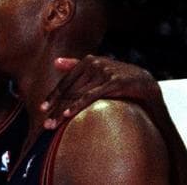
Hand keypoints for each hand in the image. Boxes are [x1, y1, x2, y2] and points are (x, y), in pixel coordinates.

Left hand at [41, 56, 160, 128]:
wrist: (144, 81)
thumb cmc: (118, 76)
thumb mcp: (99, 68)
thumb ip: (76, 65)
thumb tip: (55, 62)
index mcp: (89, 60)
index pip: (66, 81)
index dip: (53, 96)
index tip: (42, 109)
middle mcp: (95, 64)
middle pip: (70, 90)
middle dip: (56, 108)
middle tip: (46, 125)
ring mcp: (105, 72)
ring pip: (77, 95)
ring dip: (62, 112)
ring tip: (53, 126)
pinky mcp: (113, 82)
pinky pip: (91, 96)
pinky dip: (77, 105)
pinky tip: (68, 114)